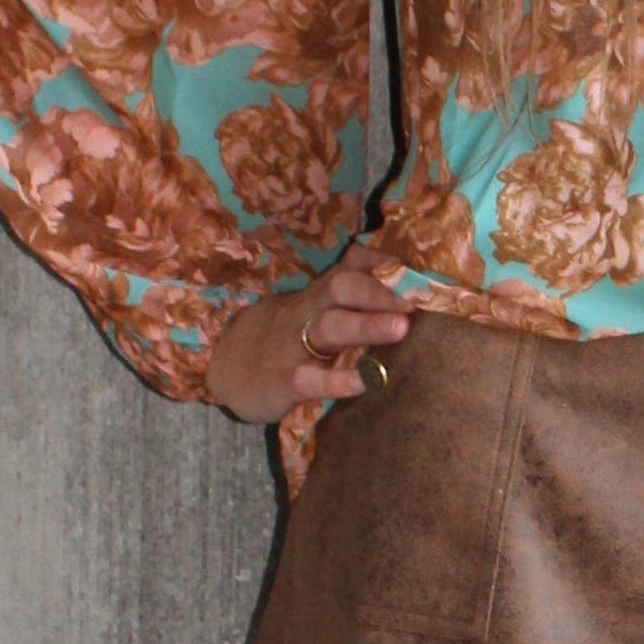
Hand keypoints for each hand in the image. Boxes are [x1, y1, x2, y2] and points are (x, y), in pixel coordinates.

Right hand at [205, 258, 416, 423]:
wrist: (225, 369)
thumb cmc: (285, 338)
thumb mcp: (313, 310)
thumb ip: (350, 299)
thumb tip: (408, 291)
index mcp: (318, 294)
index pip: (350, 265)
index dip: (382, 262)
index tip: (418, 267)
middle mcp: (307, 311)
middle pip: (341, 287)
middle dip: (380, 290)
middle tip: (417, 298)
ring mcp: (293, 345)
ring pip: (329, 326)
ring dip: (366, 325)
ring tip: (401, 328)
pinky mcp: (284, 380)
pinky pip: (311, 379)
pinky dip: (338, 380)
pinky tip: (366, 381)